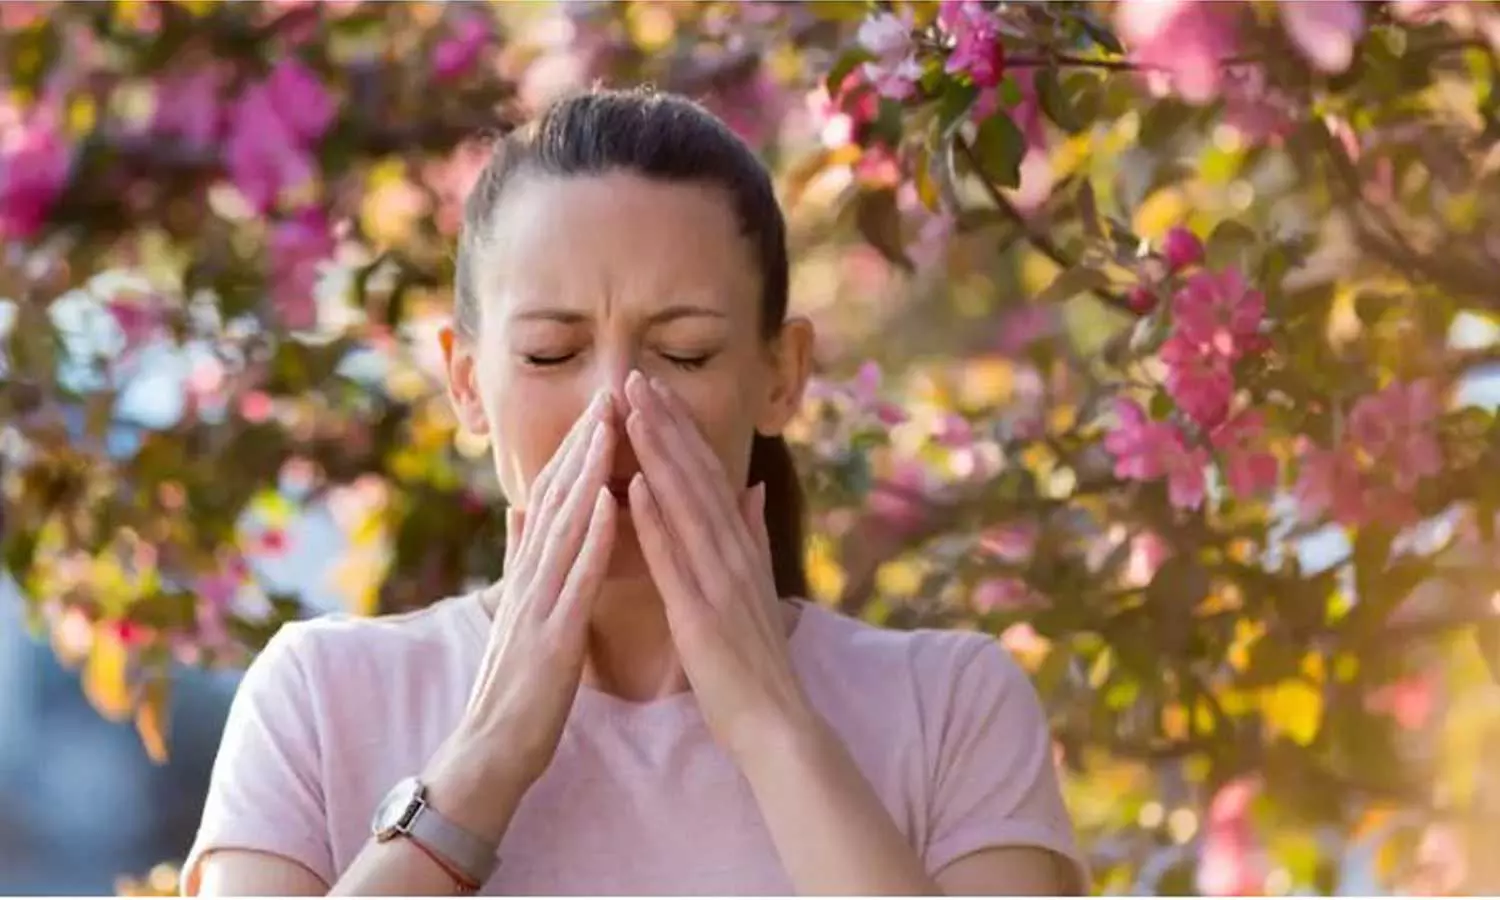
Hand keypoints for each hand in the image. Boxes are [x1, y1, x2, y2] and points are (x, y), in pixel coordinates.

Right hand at [424, 389, 617, 841]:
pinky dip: (592, 537)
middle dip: (584, 443)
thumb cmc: (515, 685)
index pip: (556, 498)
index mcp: (531, 572)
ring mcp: (538, 604)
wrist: (489, 752)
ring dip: (587, 473)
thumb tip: (519, 507)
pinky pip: (575, 579)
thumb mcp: (519, 609)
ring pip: (565, 526)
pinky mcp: (551, 637)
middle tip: (609, 390)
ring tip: (609, 425)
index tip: (603, 404)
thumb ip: (520, 558)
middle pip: (558, 499)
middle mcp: (530, 578)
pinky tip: (610, 501)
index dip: (578, 449)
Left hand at [622, 370, 818, 759]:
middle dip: (664, 424)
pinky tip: (633, 486)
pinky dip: (654, 520)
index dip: (679, 429)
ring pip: (684, 504)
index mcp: (739, 546)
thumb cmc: (755, 660)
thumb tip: (750, 488)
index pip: (706, 475)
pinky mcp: (700, 613)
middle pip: (695, 476)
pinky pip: (674, 560)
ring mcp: (719, 581)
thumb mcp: (756, 585)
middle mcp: (733, 553)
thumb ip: (752, 534)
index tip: (654, 388)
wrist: (774, 721)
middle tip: (634, 376)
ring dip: (657, 454)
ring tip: (632, 409)